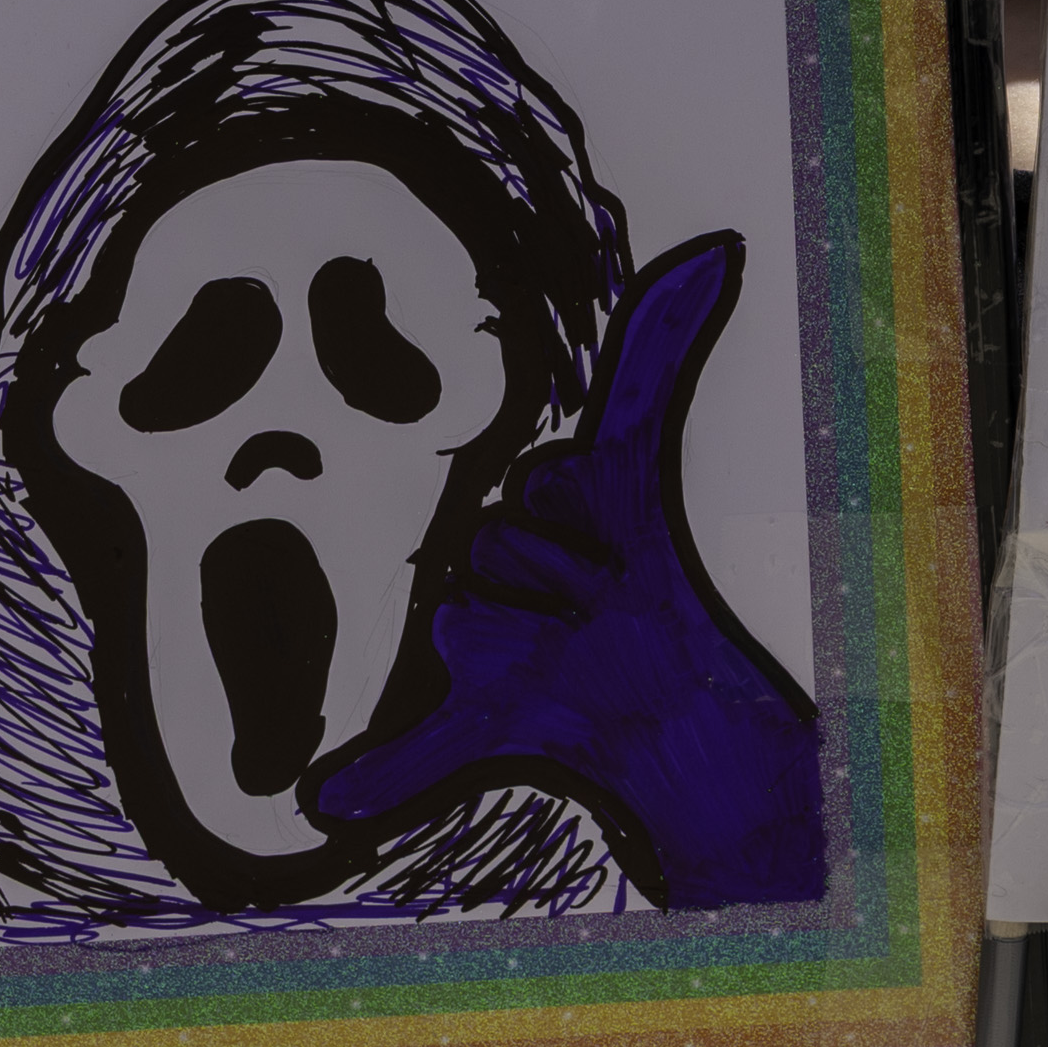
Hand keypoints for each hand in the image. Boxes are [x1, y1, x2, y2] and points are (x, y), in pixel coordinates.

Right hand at [306, 233, 829, 908]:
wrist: (675, 696)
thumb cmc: (638, 574)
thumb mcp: (636, 468)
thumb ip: (657, 360)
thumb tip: (715, 253)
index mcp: (498, 521)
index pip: (533, 491)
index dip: (586, 512)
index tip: (610, 533)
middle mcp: (470, 582)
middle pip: (498, 550)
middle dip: (567, 576)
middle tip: (602, 603)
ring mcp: (464, 657)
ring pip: (475, 625)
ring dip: (540, 643)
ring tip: (580, 656)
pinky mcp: (466, 732)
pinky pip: (404, 751)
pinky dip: (371, 775)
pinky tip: (331, 792)